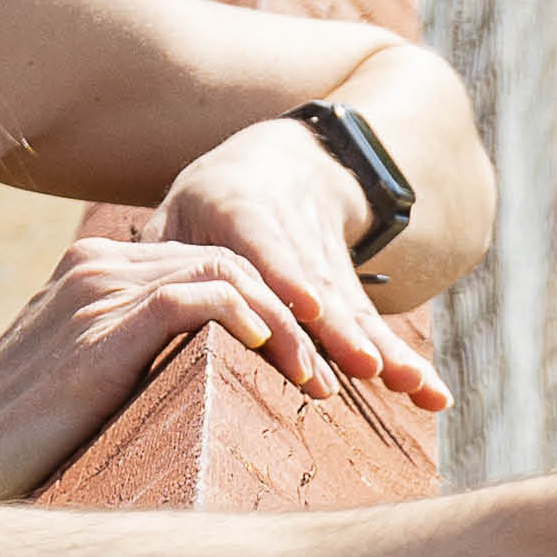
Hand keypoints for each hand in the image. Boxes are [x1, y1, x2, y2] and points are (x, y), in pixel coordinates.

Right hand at [0, 235, 307, 488]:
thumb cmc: (17, 434)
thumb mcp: (82, 378)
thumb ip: (129, 355)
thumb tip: (194, 373)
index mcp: (93, 271)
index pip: (202, 261)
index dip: (262, 300)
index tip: (302, 351)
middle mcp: (98, 266)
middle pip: (224, 259)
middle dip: (287, 308)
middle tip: (327, 363)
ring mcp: (101, 289)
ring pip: (227, 273)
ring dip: (285, 320)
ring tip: (314, 374)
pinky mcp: (108, 324)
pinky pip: (206, 298)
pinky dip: (255, 320)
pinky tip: (278, 356)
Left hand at [144, 120, 439, 411]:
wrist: (289, 161)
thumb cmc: (210, 203)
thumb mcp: (178, 214)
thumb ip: (158, 255)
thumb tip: (125, 305)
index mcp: (243, 212)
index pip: (265, 247)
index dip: (288, 275)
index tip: (310, 307)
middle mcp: (298, 239)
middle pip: (323, 286)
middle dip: (345, 330)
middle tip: (368, 368)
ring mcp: (330, 266)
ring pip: (357, 308)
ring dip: (388, 349)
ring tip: (414, 386)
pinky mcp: (351, 292)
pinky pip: (376, 328)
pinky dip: (407, 360)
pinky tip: (432, 395)